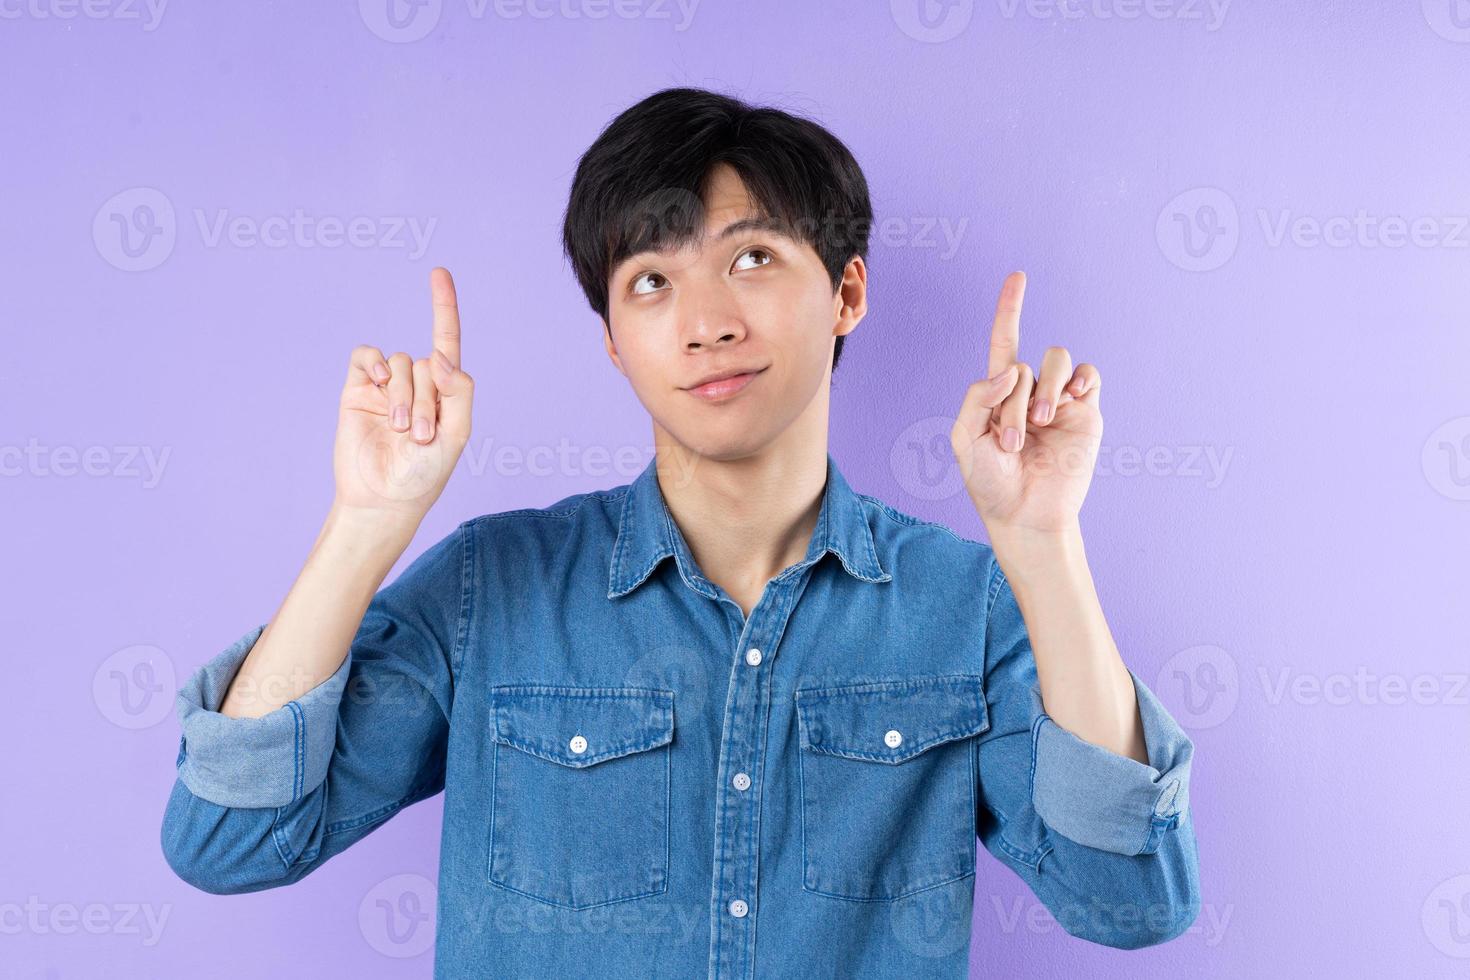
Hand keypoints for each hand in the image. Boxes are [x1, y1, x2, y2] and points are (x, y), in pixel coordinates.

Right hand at [331, 267, 474, 527]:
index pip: (446, 341)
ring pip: (400, 362)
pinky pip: (367, 358)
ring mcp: (385, 386)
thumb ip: (458, 391)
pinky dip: (376, 366)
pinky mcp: (357, 389)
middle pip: (426, 362)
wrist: (383, 498)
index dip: (443, 306)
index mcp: (443, 391)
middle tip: (420, 436)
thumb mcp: (457, 434)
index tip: (438, 273)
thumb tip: (437, 355)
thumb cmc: (424, 473)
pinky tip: (380, 386)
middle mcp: (415, 383)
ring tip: (401, 430)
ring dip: (404, 396)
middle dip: (426, 398)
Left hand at [949, 271, 1102, 535]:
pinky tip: (1074, 397)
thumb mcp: (964, 438)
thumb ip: (977, 397)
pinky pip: (1089, 374)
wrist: (1025, 514)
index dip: (1010, 309)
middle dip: (1014, 402)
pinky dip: (1081, 377)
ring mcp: (1060, 401)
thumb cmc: (989, 481)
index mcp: (998, 393)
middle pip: (1024, 362)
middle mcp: (1030, 391)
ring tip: (1042, 424)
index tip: (1017, 277)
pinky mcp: (1087, 413)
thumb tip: (1012, 371)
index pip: (1004, 341)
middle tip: (1012, 443)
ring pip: (1057, 360)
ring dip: (1047, 390)